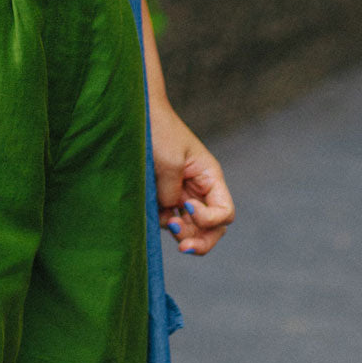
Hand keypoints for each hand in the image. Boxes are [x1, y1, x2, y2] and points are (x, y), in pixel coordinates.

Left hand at [149, 100, 234, 255]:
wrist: (137, 116)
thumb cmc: (158, 132)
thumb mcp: (170, 162)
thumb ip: (172, 193)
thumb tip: (170, 213)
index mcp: (210, 177)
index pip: (225, 213)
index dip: (210, 220)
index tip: (187, 207)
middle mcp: (200, 189)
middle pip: (213, 228)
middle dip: (201, 241)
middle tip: (182, 246)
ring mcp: (183, 194)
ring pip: (193, 228)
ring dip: (183, 234)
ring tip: (169, 224)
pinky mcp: (165, 196)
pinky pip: (172, 220)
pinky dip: (166, 224)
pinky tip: (157, 216)